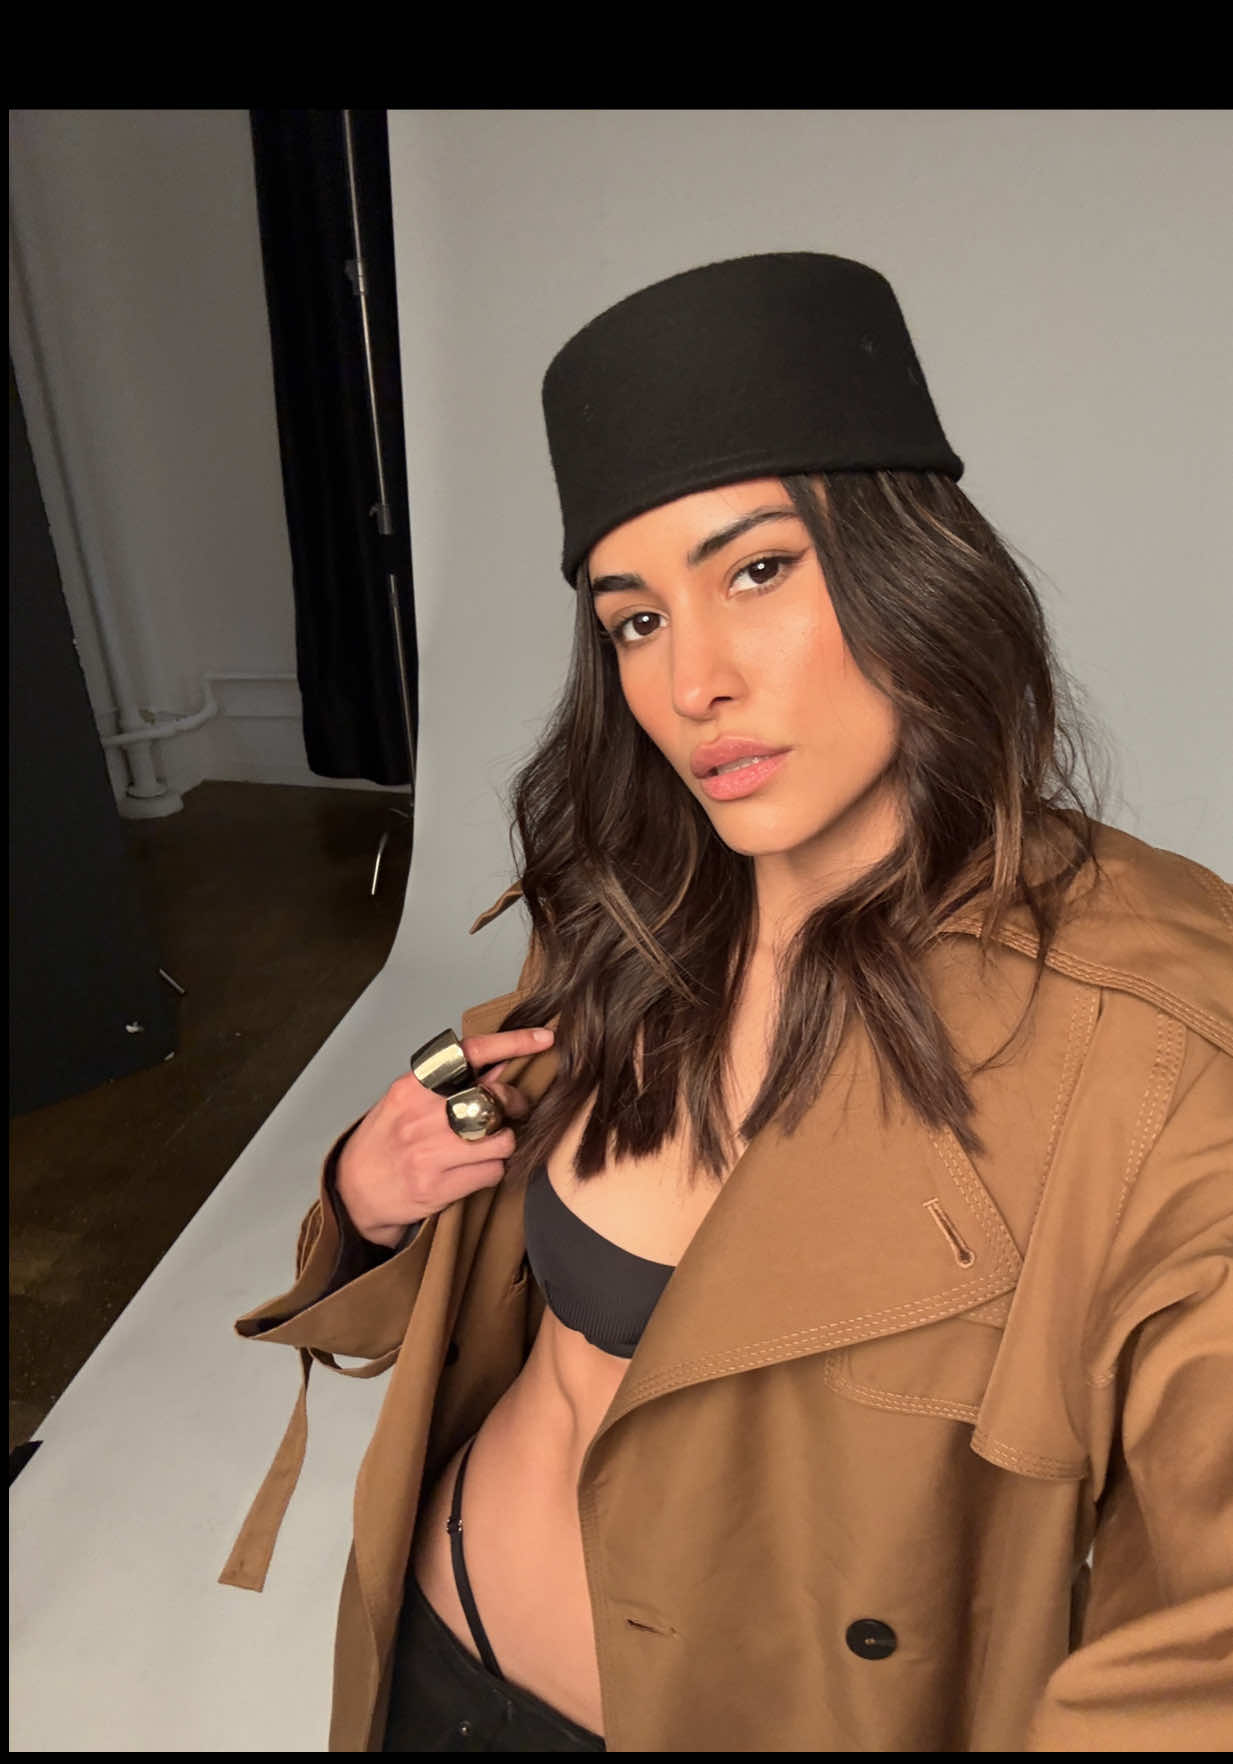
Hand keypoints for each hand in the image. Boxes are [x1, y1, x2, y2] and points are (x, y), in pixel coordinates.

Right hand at [334, 1028, 553, 1247]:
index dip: (513, 1042)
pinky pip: (493, 1172)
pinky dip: (493, 1171)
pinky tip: (474, 1170)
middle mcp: (421, 1115)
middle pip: (495, 1097)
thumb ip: (449, 1082)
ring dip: (503, 1143)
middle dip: (514, 1104)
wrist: (352, 1193)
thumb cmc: (384, 1142)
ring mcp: (428, 1152)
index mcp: (413, 1086)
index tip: (543, 1038)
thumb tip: (501, 1061)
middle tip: (511, 1112)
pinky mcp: (437, 1186)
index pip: (470, 1053)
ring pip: (502, 1139)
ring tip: (485, 1147)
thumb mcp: (405, 1101)